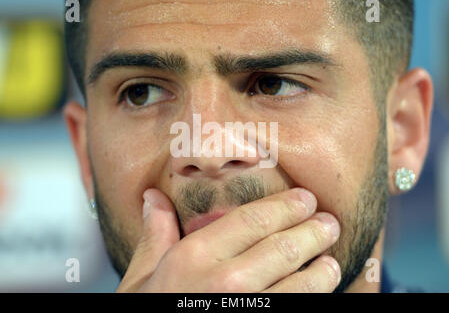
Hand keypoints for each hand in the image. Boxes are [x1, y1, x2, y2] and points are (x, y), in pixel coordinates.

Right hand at [116, 187, 340, 291]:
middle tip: (329, 224)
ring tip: (329, 260)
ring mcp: (248, 312)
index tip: (306, 199)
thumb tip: (153, 197)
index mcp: (195, 257)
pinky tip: (318, 290)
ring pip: (302, 284)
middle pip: (285, 247)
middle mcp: (226, 282)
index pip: (254, 219)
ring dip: (323, 269)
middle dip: (314, 231)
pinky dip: (315, 297)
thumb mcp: (141, 278)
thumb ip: (154, 235)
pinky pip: (298, 309)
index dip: (287, 206)